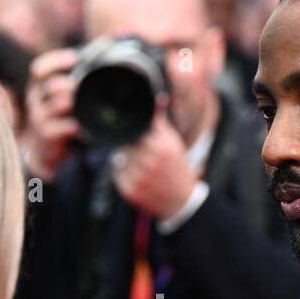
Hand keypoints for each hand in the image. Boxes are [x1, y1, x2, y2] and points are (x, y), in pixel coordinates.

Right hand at [20, 47, 80, 180]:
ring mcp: (40, 118)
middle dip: (67, 83)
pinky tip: (80, 126)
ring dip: (72, 102)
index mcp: (40, 87)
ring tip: (80, 105)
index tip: (75, 58)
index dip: (56, 61)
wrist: (44, 151)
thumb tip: (105, 55)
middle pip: (51, 84)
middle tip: (79, 86)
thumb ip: (74, 82)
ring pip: (58, 103)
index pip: (40, 69)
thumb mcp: (61, 99)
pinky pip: (61, 127)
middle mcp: (37, 99)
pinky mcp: (46, 135)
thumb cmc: (58, 120)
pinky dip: (74, 125)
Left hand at [111, 99, 198, 220]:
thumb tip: (157, 98)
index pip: (137, 129)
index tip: (132, 129)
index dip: (132, 129)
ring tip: (142, 166)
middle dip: (130, 145)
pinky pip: (118, 174)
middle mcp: (150, 161)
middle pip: (127, 143)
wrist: (181, 200)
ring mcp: (139, 177)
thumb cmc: (175, 166)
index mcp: (161, 146)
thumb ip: (160, 120)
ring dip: (126, 159)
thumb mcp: (172, 141)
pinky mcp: (131, 190)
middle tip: (140, 151)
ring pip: (120, 158)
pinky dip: (125, 173)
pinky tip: (139, 177)